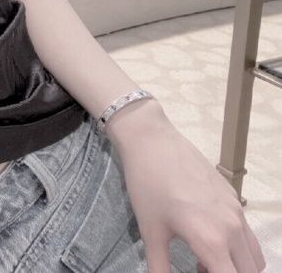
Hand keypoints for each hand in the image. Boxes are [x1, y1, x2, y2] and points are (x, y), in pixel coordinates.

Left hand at [107, 103, 265, 272]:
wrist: (152, 141)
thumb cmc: (147, 185)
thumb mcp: (150, 232)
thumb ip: (159, 267)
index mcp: (212, 240)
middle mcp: (232, 227)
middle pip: (248, 272)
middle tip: (198, 270)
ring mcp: (236, 210)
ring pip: (253, 255)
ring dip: (235, 266)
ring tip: (202, 259)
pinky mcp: (233, 196)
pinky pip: (246, 232)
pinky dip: (235, 246)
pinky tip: (205, 236)